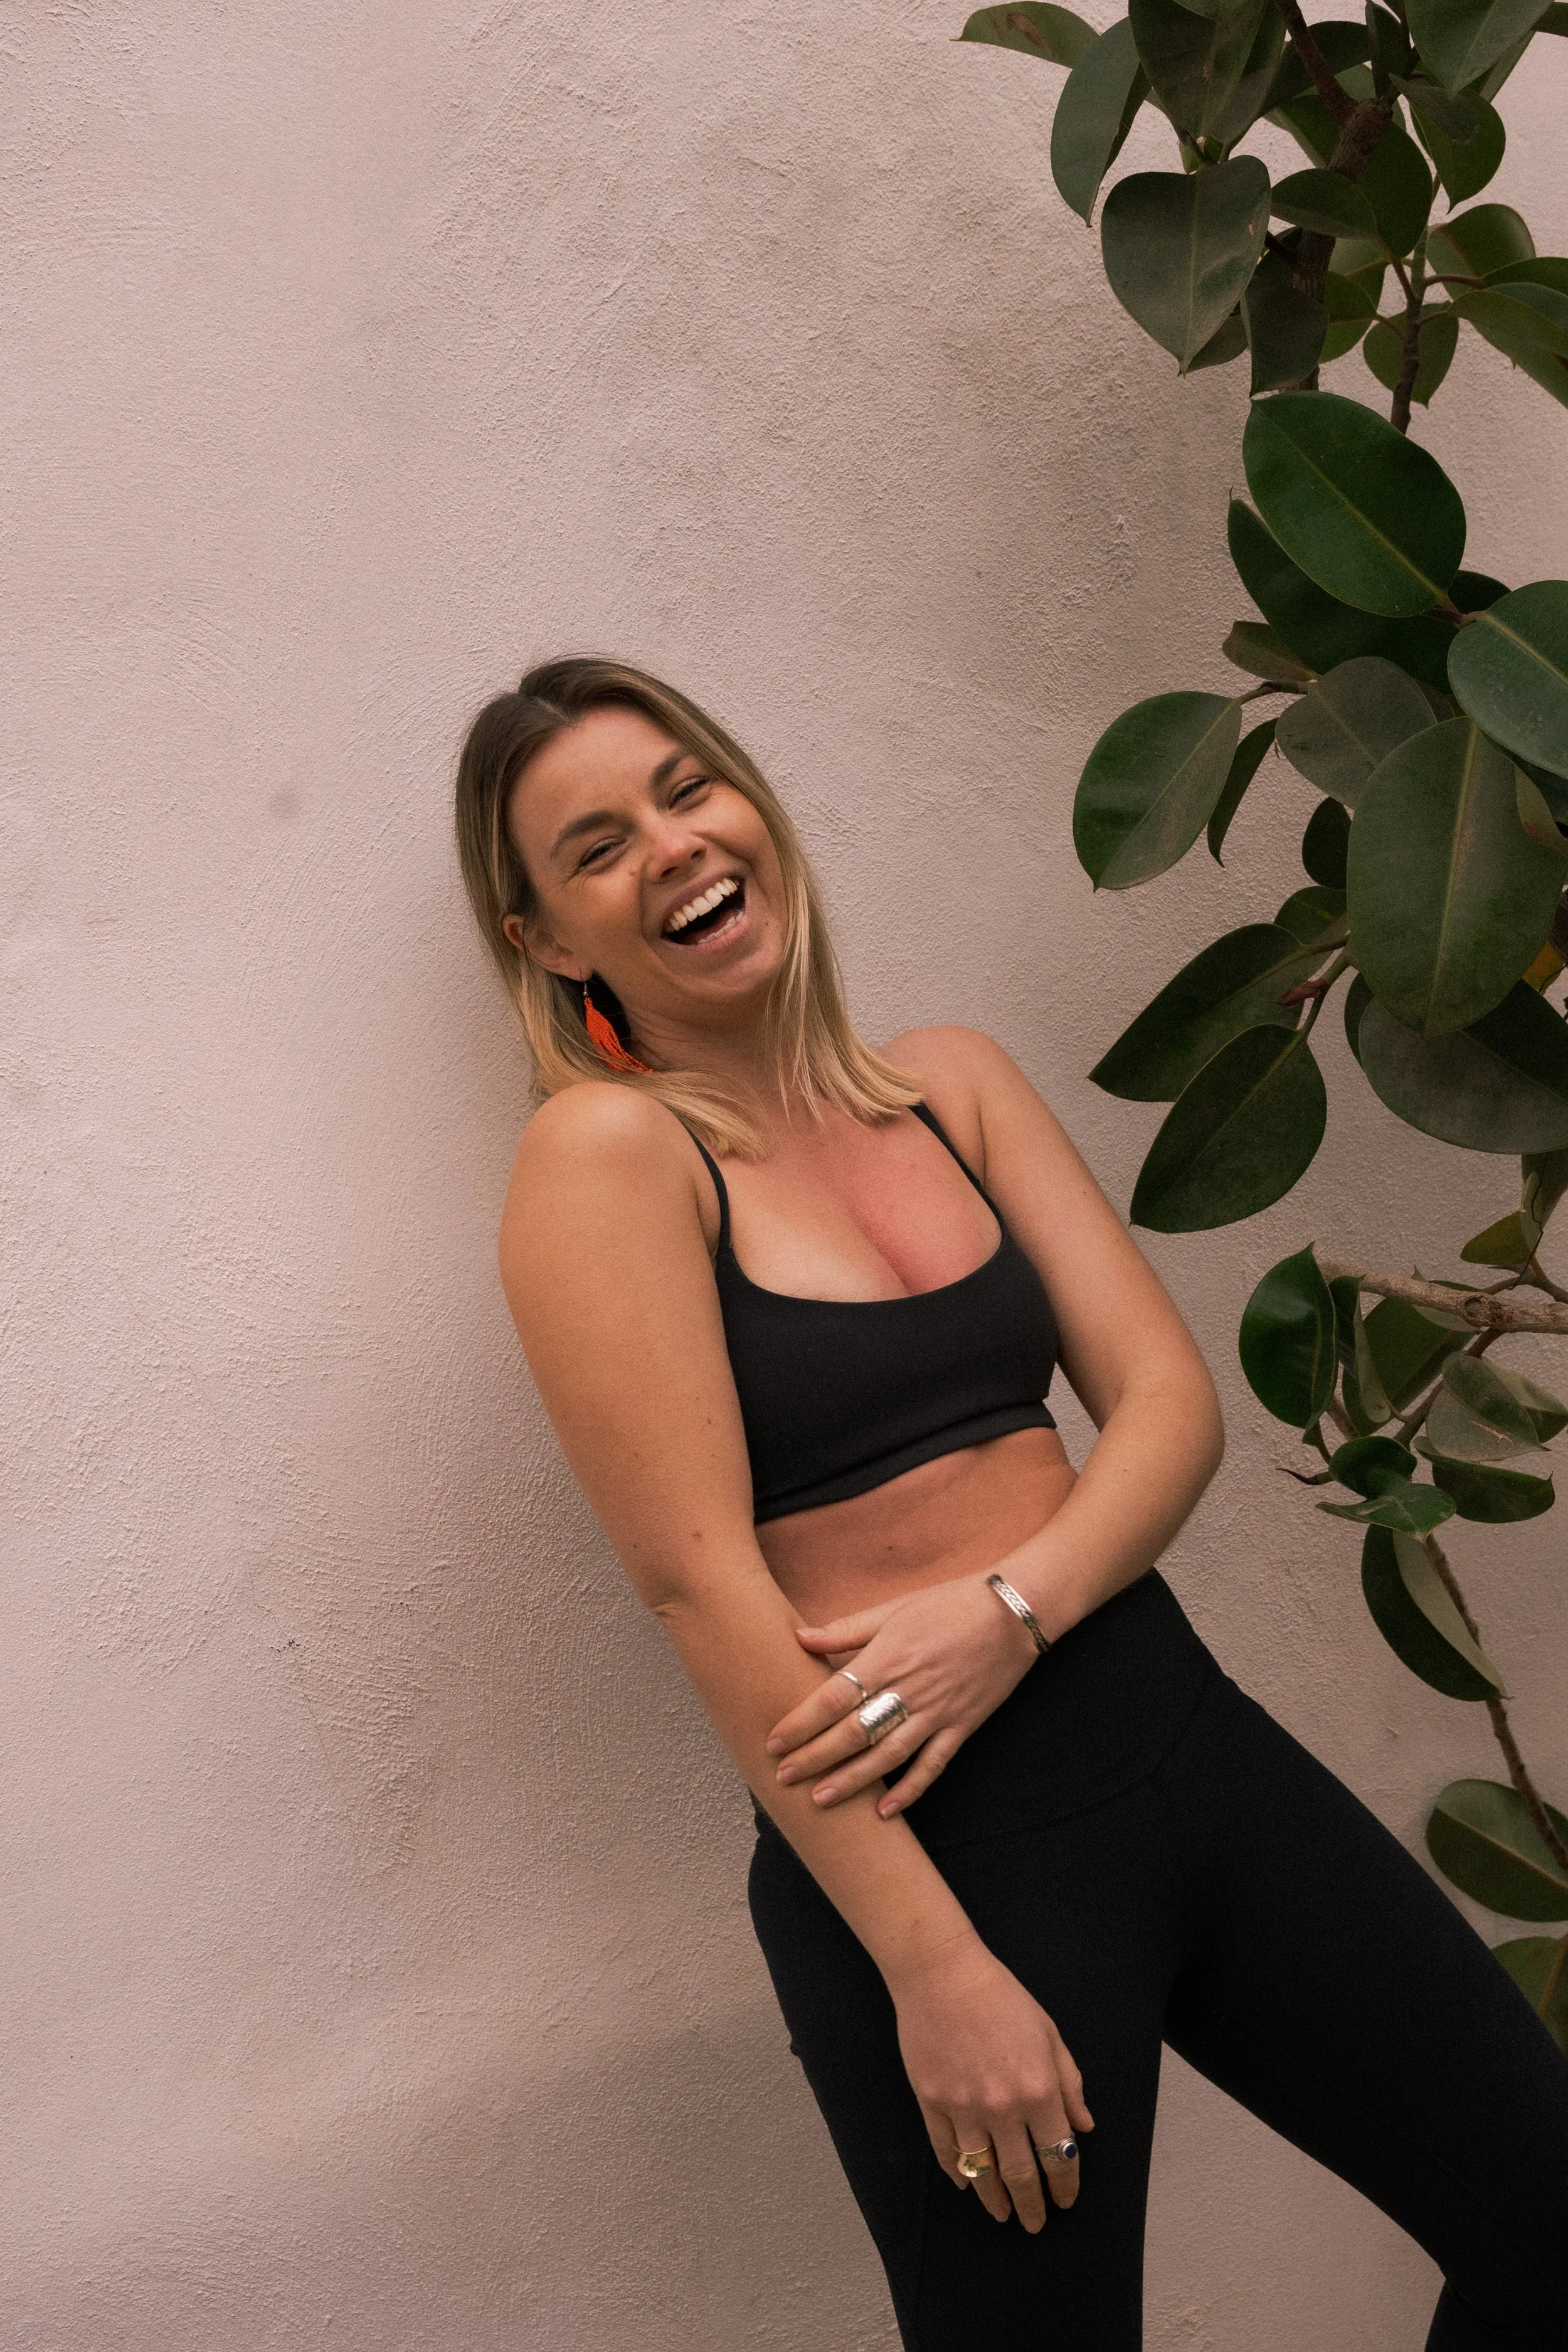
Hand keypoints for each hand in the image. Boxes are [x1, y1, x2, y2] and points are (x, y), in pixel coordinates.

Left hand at [765, 1576, 1039, 1816]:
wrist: (1014, 1614)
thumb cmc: (950, 1604)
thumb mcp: (895, 1608)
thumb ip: (847, 1628)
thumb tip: (800, 1637)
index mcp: (889, 1657)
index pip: (835, 1696)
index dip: (802, 1722)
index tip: (773, 1741)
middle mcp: (910, 1689)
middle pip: (854, 1731)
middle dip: (815, 1757)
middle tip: (783, 1777)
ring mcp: (937, 1712)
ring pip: (888, 1755)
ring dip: (852, 1780)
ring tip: (820, 1799)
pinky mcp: (961, 1727)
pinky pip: (933, 1765)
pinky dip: (910, 1790)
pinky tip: (885, 1811)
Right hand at [890, 1934, 1093, 2231]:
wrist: (942, 1973)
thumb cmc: (1001, 1996)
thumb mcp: (1049, 2034)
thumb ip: (1070, 2084)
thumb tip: (1083, 2126)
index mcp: (1039, 2090)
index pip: (1059, 2154)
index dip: (1066, 2184)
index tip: (1066, 2201)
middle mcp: (1003, 2107)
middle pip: (1022, 2174)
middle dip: (1032, 2205)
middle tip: (1035, 2224)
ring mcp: (963, 2107)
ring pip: (983, 2172)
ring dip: (995, 2200)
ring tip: (1002, 2215)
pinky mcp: (931, 2102)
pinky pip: (946, 2150)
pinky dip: (957, 2173)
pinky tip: (966, 2185)